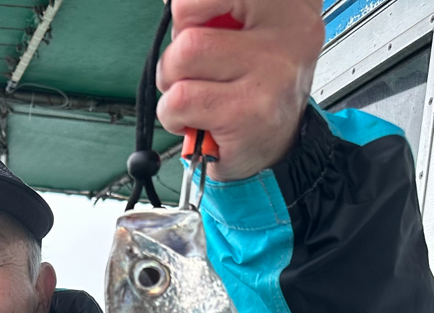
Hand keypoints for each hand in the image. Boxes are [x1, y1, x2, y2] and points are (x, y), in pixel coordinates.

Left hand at [156, 0, 324, 179]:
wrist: (275, 148)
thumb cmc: (252, 88)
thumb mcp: (242, 32)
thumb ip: (212, 11)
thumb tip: (171, 1)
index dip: (189, 9)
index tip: (195, 27)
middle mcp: (289, 26)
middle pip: (190, 16)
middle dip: (175, 52)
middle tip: (191, 73)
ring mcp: (271, 70)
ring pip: (182, 56)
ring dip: (172, 85)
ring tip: (194, 99)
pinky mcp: (248, 112)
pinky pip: (179, 99)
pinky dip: (172, 115)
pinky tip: (193, 120)